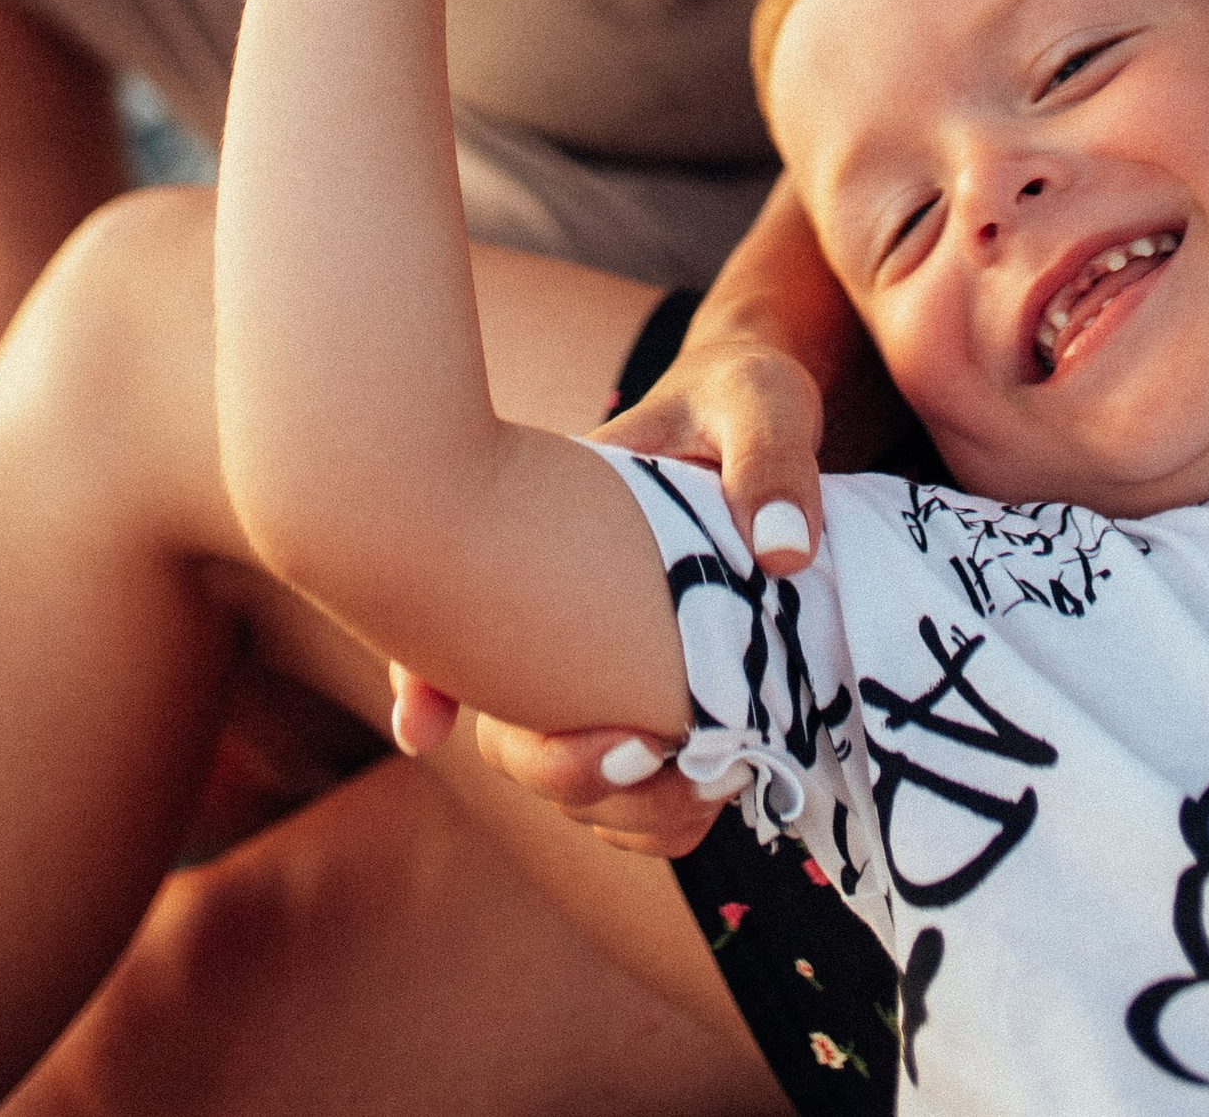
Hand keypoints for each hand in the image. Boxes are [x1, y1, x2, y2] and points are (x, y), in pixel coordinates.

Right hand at [387, 325, 831, 857]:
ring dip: (617, 807)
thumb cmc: (744, 396)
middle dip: (561, 768)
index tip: (426, 727)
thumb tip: (782, 554)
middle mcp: (558, 604)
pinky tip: (713, 791)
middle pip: (508, 719)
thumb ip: (771, 463)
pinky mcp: (648, 690)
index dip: (426, 672)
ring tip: (707, 785)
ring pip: (562, 767)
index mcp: (557, 524)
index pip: (464, 595)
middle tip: (650, 751)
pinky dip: (655, 811)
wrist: (763, 418)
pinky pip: (624, 780)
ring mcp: (596, 657)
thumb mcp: (761, 402)